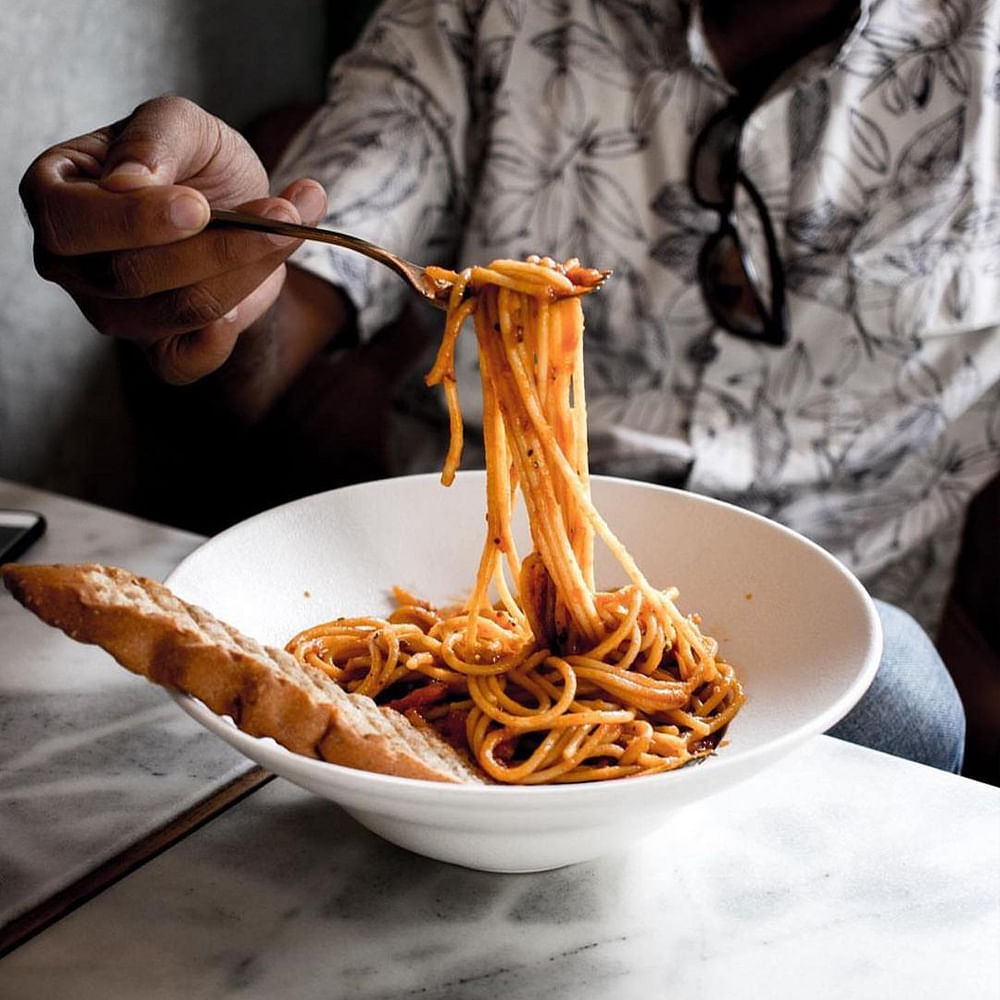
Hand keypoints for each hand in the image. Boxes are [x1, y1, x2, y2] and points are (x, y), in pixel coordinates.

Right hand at [20, 96, 327, 383]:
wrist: (238, 205)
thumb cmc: (193, 160)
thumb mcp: (180, 123)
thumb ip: (154, 140)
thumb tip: (128, 182)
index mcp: (55, 195)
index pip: (70, 223)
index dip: (135, 220)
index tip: (199, 206)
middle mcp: (69, 263)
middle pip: (128, 275)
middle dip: (215, 247)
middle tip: (281, 213)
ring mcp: (110, 312)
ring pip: (176, 311)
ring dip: (245, 270)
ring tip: (290, 225)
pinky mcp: (155, 348)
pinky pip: (185, 362)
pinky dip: (225, 335)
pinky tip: (252, 291)